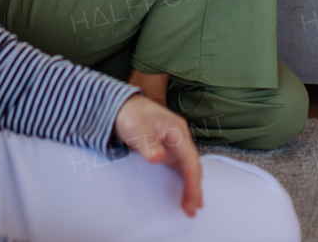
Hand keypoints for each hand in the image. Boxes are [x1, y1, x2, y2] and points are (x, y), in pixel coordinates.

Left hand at [113, 95, 203, 216]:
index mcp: (177, 131)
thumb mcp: (137, 127)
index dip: (192, 180)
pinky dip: (184, 182)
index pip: (190, 159)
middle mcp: (180, 139)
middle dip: (194, 188)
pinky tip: (185, 193)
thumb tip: (158, 158)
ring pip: (189, 169)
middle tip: (191, 209)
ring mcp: (175, 146)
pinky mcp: (168, 151)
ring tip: (191, 207)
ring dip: (191, 187)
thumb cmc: (131, 114)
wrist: (122, 107)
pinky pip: (180, 169)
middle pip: (193, 166)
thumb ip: (148, 143)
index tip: (191, 198)